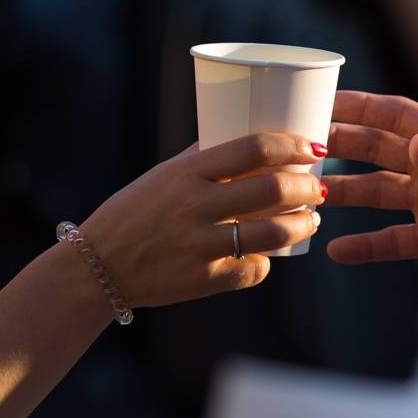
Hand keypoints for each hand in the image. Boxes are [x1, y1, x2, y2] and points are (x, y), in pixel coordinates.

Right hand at [79, 132, 325, 307]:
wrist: (98, 265)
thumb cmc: (133, 212)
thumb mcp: (162, 175)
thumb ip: (201, 159)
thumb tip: (244, 138)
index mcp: (186, 173)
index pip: (253, 149)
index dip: (291, 146)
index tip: (313, 147)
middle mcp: (195, 206)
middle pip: (272, 190)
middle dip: (308, 188)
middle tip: (318, 188)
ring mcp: (200, 245)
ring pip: (273, 234)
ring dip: (302, 226)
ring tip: (310, 221)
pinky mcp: (204, 280)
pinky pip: (253, 270)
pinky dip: (266, 262)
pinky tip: (268, 255)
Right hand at [324, 90, 417, 263]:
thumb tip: (414, 144)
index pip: (395, 114)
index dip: (358, 106)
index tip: (320, 99)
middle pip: (376, 150)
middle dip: (340, 145)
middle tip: (298, 146)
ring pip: (376, 193)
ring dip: (344, 192)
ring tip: (307, 196)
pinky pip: (391, 240)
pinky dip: (365, 245)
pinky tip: (335, 251)